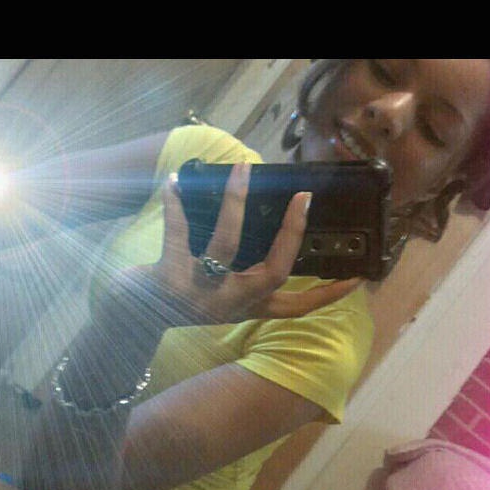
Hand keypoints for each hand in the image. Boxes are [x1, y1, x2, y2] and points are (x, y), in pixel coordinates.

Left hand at [146, 163, 360, 326]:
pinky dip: (175, 205)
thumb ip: (247, 273)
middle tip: (301, 199)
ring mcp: (200, 293)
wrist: (132, 320)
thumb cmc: (183, 298)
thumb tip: (270, 223)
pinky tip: (175, 181)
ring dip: (235, 204)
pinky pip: (177, 234)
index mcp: (249, 307)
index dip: (327, 294)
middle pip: (272, 272)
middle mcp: (231, 305)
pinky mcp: (168, 279)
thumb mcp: (223, 294)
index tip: (358, 277)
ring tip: (242, 169)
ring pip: (226, 245)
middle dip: (289, 235)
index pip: (297, 306)